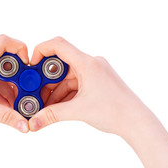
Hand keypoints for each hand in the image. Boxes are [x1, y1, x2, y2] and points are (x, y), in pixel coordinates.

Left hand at [0, 35, 28, 132]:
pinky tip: (4, 106)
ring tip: (16, 104)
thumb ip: (5, 116)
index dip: (19, 50)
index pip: (2, 43)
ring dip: (7, 88)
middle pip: (1, 61)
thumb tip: (24, 124)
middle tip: (25, 89)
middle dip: (15, 76)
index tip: (28, 66)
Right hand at [29, 37, 149, 135]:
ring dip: (54, 91)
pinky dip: (65, 95)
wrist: (136, 121)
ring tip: (45, 107)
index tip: (31, 65)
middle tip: (34, 93)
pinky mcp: (96, 83)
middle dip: (45, 80)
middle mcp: (91, 64)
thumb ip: (52, 115)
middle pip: (60, 66)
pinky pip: (75, 85)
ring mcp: (94, 73)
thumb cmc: (115, 111)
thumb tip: (34, 122)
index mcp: (87, 63)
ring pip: (67, 78)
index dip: (41, 51)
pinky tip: (57, 108)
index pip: (59, 46)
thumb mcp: (79, 111)